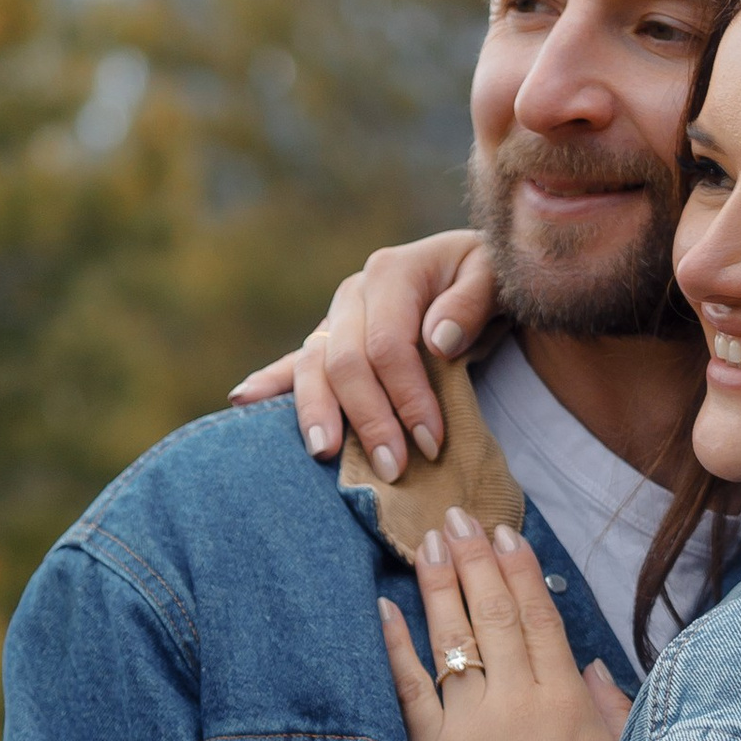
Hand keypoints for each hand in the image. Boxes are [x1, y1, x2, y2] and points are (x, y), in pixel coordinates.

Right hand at [229, 232, 500, 473]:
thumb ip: (471, 302)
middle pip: (346, 362)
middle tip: (393, 468)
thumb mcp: (497, 278)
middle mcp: (355, 292)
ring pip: (312, 366)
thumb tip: (436, 340)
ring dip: (317, 413)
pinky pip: (295, 363)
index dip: (408, 397)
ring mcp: (337, 317)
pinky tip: (243, 400)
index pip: (388, 345)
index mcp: (393, 272)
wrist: (477, 274)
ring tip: (325, 452)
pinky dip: (270, 382)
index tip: (433, 442)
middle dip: (369, 420)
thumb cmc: (493, 281)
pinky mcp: (329, 339)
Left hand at [379, 510, 628, 740]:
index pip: (539, 617)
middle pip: (494, 615)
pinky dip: (396, 647)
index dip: (521, 571)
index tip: (506, 534)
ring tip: (427, 543)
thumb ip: (606, 704)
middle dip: (476, 561)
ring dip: (439, 586)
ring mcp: (473, 725)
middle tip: (457, 517)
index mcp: (565, 699)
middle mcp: (518, 702)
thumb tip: (587, 663)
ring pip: (453, 639)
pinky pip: (410, 690)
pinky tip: (385, 608)